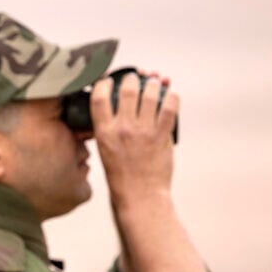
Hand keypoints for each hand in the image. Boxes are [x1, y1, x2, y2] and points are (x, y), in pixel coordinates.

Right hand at [92, 72, 179, 204]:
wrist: (139, 195)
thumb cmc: (122, 176)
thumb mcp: (104, 150)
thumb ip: (108, 129)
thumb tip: (116, 111)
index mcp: (104, 132)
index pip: (100, 97)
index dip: (104, 82)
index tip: (109, 79)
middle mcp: (123, 128)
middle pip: (128, 90)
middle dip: (133, 78)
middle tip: (136, 77)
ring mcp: (143, 131)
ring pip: (150, 94)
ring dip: (154, 83)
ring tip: (155, 81)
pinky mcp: (162, 135)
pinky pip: (170, 108)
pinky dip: (171, 97)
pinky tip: (170, 95)